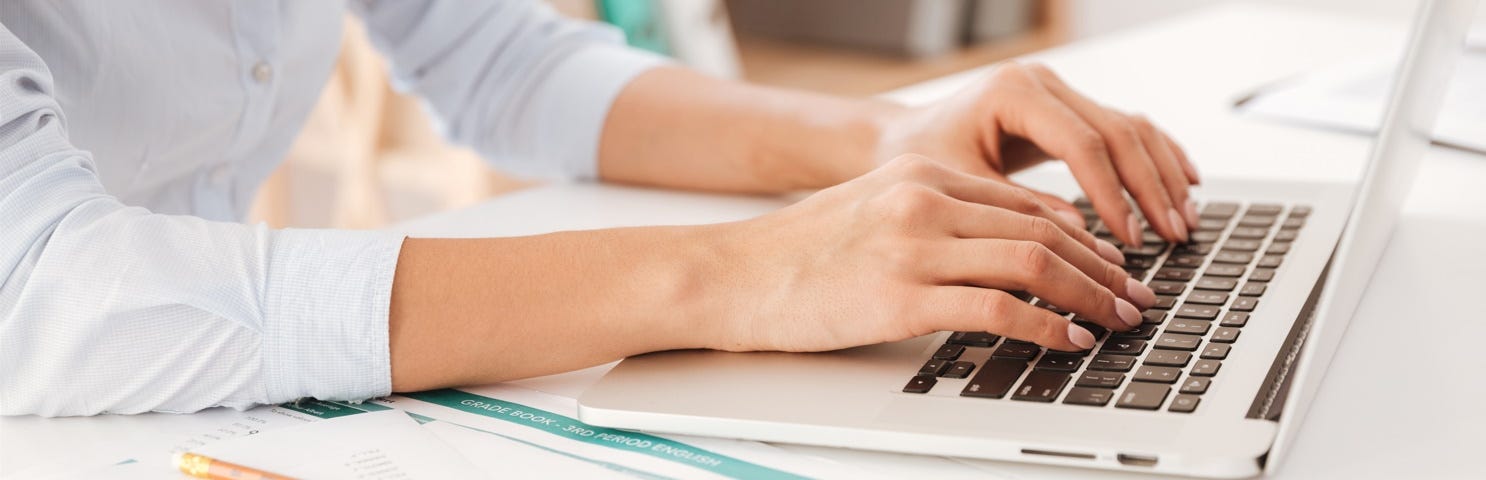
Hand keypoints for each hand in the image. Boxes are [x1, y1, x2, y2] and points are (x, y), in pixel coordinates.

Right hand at [703, 155, 1157, 352]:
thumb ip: (935, 217)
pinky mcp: (901, 297)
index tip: (1111, 265)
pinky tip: (1067, 340)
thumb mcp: (873, 211)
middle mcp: (924, 201)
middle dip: (1101, 267)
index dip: (1082, 236)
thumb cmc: (797, 253)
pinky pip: (996, 310)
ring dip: (1088, 295)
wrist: (733, 276)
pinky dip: (1044, 327)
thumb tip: (1005, 246)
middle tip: (1135, 296)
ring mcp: (914, 248)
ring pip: (1032, 263)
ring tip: (1117, 320)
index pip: (1025, 201)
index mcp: (921, 175)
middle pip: (1043, 229)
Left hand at [876, 62, 1201, 246]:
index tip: (1131, 236)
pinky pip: (1124, 129)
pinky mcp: (1068, 109)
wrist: (899, 140)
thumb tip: (1084, 240)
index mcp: (1014, 93)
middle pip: (1117, 132)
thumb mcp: (963, 188)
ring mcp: (1059, 92)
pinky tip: (1184, 186)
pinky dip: (1157, 158)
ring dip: (1162, 175)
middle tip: (1172, 235)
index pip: (1082, 143)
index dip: (1111, 193)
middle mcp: (1043, 84)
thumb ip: (1021, 210)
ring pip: (1130, 128)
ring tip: (1183, 222)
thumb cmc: (920, 160)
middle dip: (1150, 187)